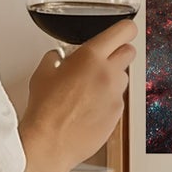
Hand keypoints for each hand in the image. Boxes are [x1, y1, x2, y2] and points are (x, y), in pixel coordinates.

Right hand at [19, 17, 136, 171]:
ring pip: (123, 78)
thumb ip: (55, 58)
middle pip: (129, 52)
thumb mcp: (42, 73)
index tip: (123, 31)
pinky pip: (118, 100)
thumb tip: (58, 57)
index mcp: (91, 57)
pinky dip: (108, 100)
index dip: (125, 29)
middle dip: (118, 52)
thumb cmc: (45, 109)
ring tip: (90, 89)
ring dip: (112, 78)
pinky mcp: (118, 114)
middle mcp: (109, 73)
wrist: (50, 142)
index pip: (124, 31)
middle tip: (103, 60)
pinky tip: (89, 108)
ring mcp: (116, 95)